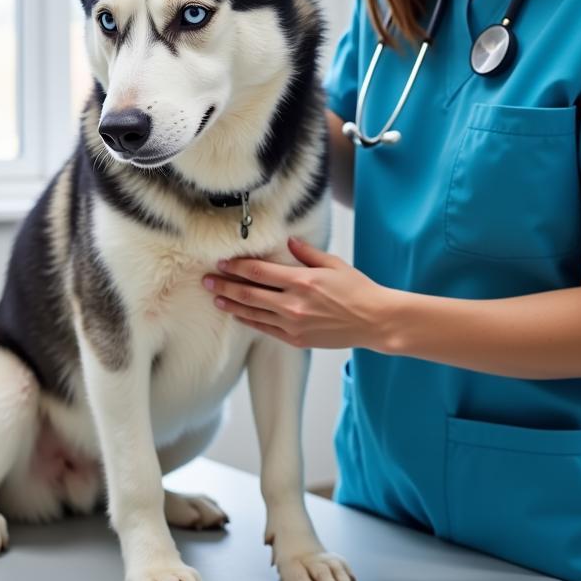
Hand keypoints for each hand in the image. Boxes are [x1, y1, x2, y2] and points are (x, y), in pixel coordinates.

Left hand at [201, 236, 393, 349]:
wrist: (374, 321)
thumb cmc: (357, 289)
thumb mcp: (333, 264)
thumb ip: (307, 253)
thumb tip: (289, 241)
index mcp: (302, 281)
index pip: (259, 272)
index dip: (237, 266)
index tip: (222, 262)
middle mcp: (294, 304)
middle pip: (249, 293)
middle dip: (224, 286)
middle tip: (206, 280)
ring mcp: (294, 324)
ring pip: (253, 313)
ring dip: (231, 305)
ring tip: (214, 298)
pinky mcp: (297, 339)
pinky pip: (265, 329)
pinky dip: (248, 321)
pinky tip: (237, 314)